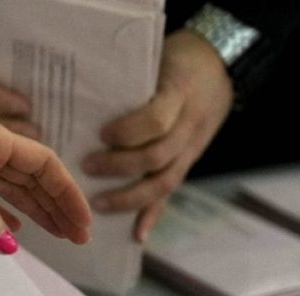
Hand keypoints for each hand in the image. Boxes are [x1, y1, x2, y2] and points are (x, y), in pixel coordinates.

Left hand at [0, 86, 90, 253]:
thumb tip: (9, 245)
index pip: (43, 164)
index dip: (67, 193)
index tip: (83, 224)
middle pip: (30, 179)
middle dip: (55, 207)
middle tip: (77, 239)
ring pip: (6, 191)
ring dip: (31, 213)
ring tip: (55, 238)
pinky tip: (9, 233)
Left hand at [82, 31, 233, 241]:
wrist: (220, 63)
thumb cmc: (175, 57)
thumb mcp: (157, 57)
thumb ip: (128, 80)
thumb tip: (79, 98)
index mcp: (180, 94)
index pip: (157, 119)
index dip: (128, 131)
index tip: (101, 134)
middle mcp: (190, 126)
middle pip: (157, 156)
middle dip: (119, 166)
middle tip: (86, 166)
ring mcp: (192, 148)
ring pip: (164, 182)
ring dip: (130, 198)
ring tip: (98, 205)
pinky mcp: (189, 162)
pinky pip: (171, 192)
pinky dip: (153, 215)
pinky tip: (136, 236)